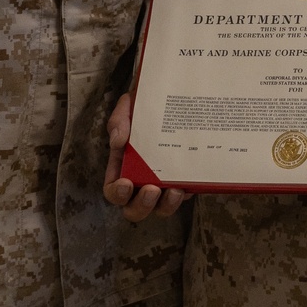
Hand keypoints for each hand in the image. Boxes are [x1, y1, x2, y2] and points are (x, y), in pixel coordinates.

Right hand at [103, 92, 188, 221]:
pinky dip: (187, 193)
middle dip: (142, 205)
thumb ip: (119, 120)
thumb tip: (118, 141)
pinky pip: (185, 195)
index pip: (114, 190)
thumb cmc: (145, 106)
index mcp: (122, 167)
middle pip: (135, 208)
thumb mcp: (128, 107)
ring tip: (176, 190)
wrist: (175, 97)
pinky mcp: (184, 180)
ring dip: (167, 206)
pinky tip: (192, 181)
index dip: (117, 194)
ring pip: (161, 208)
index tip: (126, 183)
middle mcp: (141, 180)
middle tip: (152, 190)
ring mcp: (163, 182)